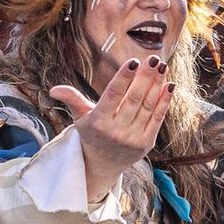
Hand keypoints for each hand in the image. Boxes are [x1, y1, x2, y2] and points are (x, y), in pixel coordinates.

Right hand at [50, 58, 172, 203]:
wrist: (102, 165)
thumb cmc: (91, 134)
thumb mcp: (80, 118)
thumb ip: (72, 100)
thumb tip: (54, 90)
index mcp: (98, 121)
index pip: (113, 95)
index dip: (124, 78)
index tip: (134, 61)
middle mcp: (116, 131)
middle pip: (134, 98)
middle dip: (145, 77)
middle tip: (152, 58)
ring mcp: (133, 138)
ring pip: (148, 106)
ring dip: (157, 85)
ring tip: (162, 67)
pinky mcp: (146, 143)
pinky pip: (157, 118)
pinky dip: (164, 101)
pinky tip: (169, 85)